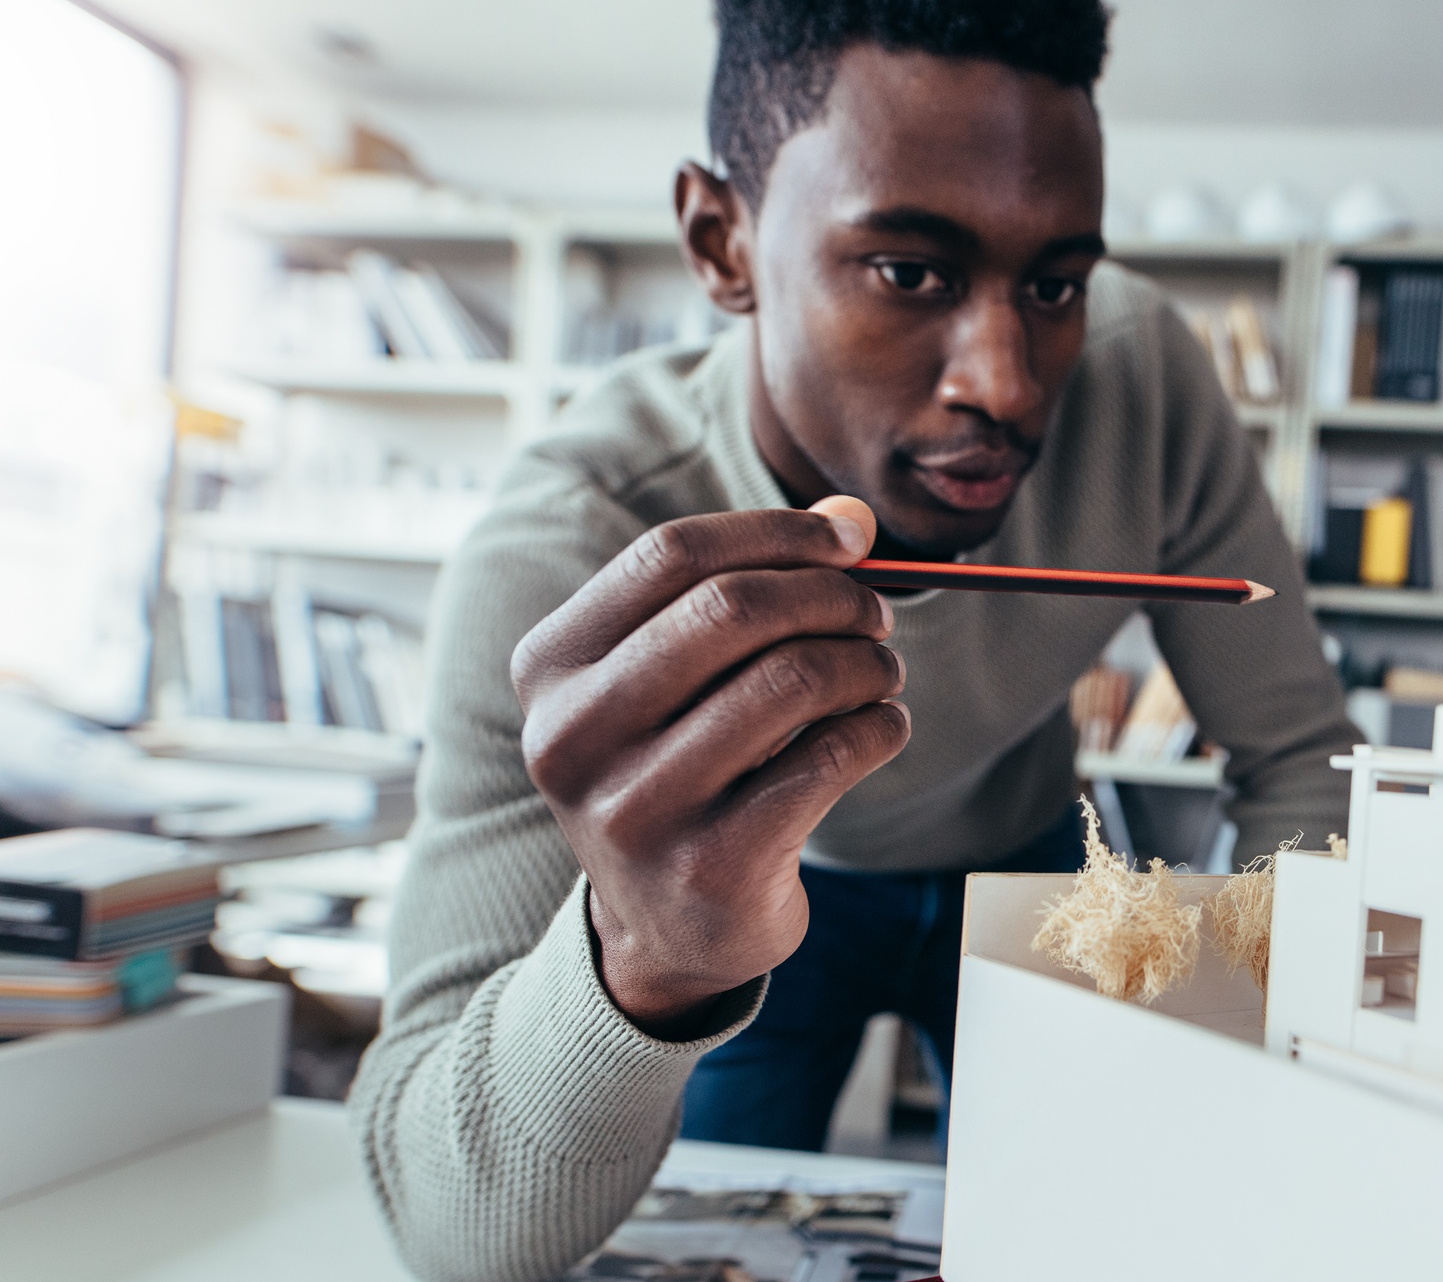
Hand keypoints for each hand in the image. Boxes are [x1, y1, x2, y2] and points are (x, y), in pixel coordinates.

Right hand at [511, 496, 907, 1034]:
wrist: (666, 932)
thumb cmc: (682, 773)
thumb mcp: (676, 681)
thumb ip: (745, 589)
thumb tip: (849, 521)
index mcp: (551, 668)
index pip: (671, 555)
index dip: (776, 534)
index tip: (846, 542)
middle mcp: (575, 736)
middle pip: (732, 609)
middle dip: (830, 598)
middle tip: (875, 616)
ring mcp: (639, 809)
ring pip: (791, 680)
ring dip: (865, 663)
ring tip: (880, 673)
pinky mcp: (714, 866)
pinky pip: (830, 757)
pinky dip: (878, 726)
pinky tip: (880, 729)